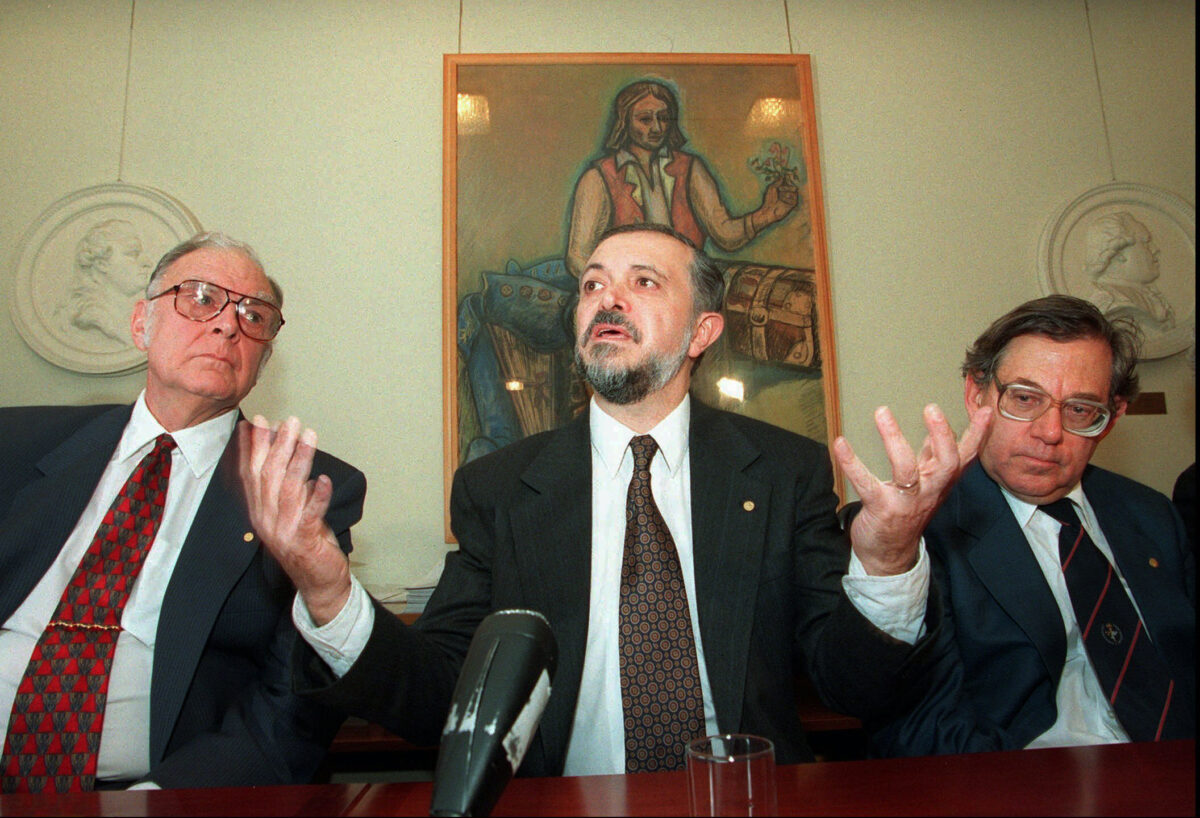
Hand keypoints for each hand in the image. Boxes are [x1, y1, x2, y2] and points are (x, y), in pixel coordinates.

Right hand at [238, 415, 350, 624]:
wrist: (317, 582)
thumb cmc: (306, 542)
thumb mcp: (291, 510)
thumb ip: (288, 485)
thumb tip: (288, 452)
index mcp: (260, 510)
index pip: (251, 473)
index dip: (253, 447)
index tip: (256, 421)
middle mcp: (266, 519)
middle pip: (269, 476)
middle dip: (278, 445)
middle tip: (289, 421)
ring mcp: (284, 530)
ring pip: (289, 489)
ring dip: (299, 460)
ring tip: (308, 435)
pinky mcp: (305, 540)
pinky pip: (311, 514)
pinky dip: (318, 495)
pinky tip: (324, 479)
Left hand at [752, 177, 799, 229]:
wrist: (769, 210)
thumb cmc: (769, 200)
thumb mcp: (772, 188)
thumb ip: (778, 182)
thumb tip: (783, 176)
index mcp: (784, 188)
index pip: (789, 181)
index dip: (788, 178)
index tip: (786, 175)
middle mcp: (789, 192)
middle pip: (793, 185)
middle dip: (786, 186)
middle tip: (779, 189)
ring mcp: (792, 198)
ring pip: (794, 191)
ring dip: (785, 193)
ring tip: (779, 197)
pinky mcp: (793, 204)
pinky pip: (794, 199)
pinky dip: (787, 199)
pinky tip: (782, 202)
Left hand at [832, 404, 991, 574]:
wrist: (889, 555)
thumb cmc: (906, 512)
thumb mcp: (925, 485)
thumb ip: (930, 459)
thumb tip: (935, 433)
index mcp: (940, 481)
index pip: (965, 456)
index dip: (977, 434)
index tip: (986, 411)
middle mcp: (928, 490)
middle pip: (946, 463)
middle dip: (942, 435)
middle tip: (932, 409)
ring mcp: (906, 500)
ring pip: (906, 469)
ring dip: (894, 438)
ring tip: (883, 412)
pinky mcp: (881, 508)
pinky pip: (866, 483)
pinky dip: (852, 462)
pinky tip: (841, 444)